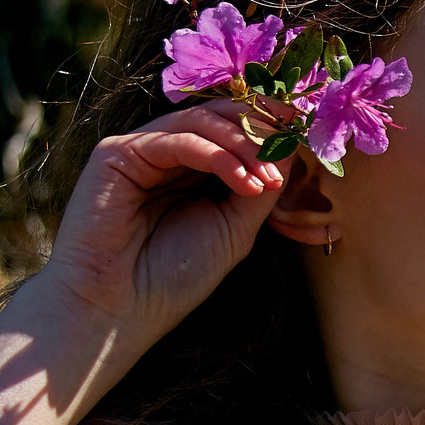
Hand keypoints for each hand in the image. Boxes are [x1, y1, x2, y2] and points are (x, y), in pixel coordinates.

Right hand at [38, 100, 290, 341]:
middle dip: (261, 127)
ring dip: (245, 145)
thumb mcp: (235, 229)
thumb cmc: (173, 277)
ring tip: (269, 178)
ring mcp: (141, 149)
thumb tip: (290, 145)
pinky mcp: (117, 152)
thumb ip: (261, 187)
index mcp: (192, 170)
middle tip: (294, 142)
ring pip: (202, 122)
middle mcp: (166, 152)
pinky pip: (178, 139)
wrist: (119, 309)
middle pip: (219, 115)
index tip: (307, 133)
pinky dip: (217, 156)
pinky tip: (245, 182)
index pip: (234, 130)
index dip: (269, 128)